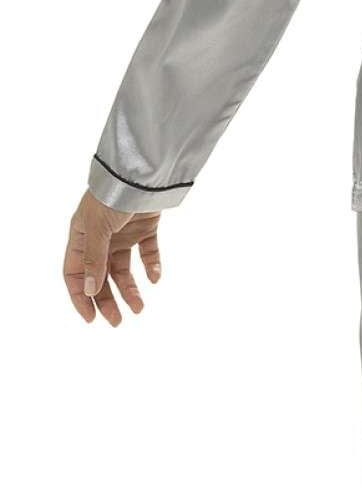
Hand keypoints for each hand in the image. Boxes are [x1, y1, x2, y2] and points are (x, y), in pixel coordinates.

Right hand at [64, 190, 162, 325]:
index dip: (80, 296)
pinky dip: (152, 266)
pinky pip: (148, 252)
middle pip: (100, 276)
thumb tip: (90, 291)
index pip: (75, 273)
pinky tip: (155, 278)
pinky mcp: (145, 227)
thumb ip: (95, 260)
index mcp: (81, 236)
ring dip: (131, 289)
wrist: (143, 172)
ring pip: (123, 269)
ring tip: (140, 308)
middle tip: (118, 322)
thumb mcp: (98, 229)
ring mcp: (123, 233)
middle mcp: (100, 237)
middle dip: (107, 300)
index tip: (91, 318)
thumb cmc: (113, 196)